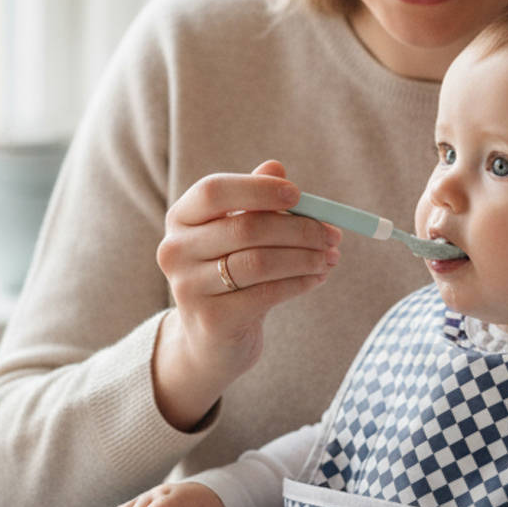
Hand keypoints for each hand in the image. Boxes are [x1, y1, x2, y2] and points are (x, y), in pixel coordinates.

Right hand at [152, 160, 340, 431]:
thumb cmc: (231, 272)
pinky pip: (266, 293)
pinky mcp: (211, 319)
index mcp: (181, 218)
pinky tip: (317, 278)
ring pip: (259, 262)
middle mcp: (175, 250)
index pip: (213, 191)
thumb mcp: (239, 234)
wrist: (212, 339)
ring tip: (330, 257)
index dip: (258, 189)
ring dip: (304, 257)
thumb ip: (255, 202)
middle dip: (298, 228)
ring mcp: (188, 287)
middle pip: (244, 228)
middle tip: (332, 233)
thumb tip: (276, 167)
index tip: (298, 194)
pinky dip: (299, 283)